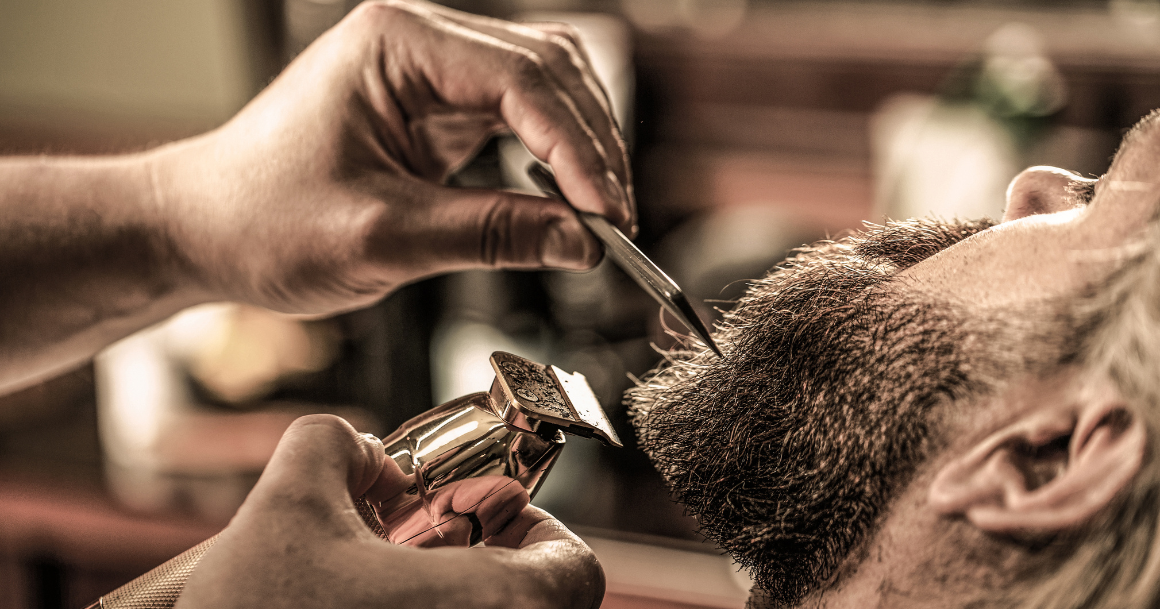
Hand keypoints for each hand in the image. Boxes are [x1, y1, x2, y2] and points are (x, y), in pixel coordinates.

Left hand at [151, 0, 632, 314]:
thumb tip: (582, 242)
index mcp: (397, 43)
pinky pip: (518, 118)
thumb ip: (490, 235)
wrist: (204, 231)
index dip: (579, 150)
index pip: (523, 81)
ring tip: (604, 214)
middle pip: (548, 72)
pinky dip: (553, 158)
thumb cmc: (262, 221)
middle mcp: (419, 42)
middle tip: (617, 222)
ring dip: (581, 148)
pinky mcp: (435, 107)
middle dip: (592, 146)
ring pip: (544, 89)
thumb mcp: (382, 237)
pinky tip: (568, 198)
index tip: (609, 214)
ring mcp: (430, 71)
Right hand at [176, 415, 603, 608]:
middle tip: (432, 547)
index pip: (576, 571)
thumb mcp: (285, 505)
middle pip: (537, 604)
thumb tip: (360, 452)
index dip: (538, 530)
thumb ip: (333, 443)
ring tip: (389, 583)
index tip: (486, 518)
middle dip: (489, 565)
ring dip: (455, 599)